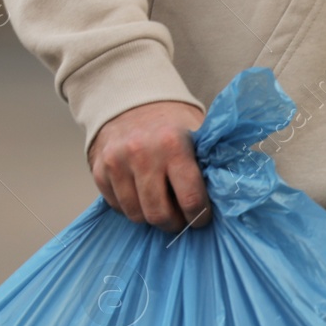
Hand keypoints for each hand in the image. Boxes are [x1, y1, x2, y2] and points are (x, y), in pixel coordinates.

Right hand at [89, 100, 209, 232]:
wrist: (133, 101)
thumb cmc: (172, 124)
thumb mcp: (198, 134)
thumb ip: (211, 163)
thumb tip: (226, 196)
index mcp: (174, 145)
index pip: (190, 198)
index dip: (199, 216)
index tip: (203, 218)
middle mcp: (142, 154)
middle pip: (159, 213)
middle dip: (174, 224)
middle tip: (182, 220)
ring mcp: (116, 163)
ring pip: (135, 214)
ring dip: (152, 218)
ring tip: (163, 208)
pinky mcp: (99, 170)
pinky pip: (116, 206)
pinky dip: (131, 208)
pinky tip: (143, 197)